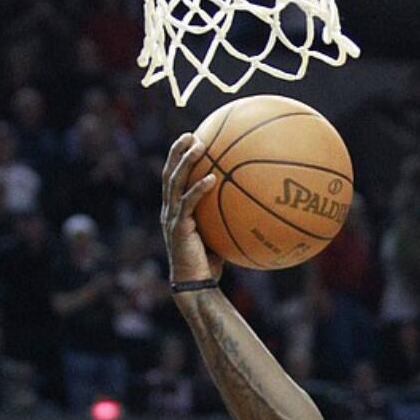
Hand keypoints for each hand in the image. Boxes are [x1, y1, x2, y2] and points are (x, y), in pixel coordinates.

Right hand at [161, 134, 224, 286]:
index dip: (179, 158)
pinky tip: (211, 178)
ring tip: (199, 145)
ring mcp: (172, 218)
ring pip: (175, 181)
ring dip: (186, 161)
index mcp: (176, 210)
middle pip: (169, 172)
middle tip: (191, 133)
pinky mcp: (177, 227)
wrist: (196, 286)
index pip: (174, 178)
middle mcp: (170, 210)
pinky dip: (198, 188)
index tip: (191, 140)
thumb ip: (224, 219)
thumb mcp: (218, 237)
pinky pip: (188, 203)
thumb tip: (251, 207)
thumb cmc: (209, 265)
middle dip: (177, 151)